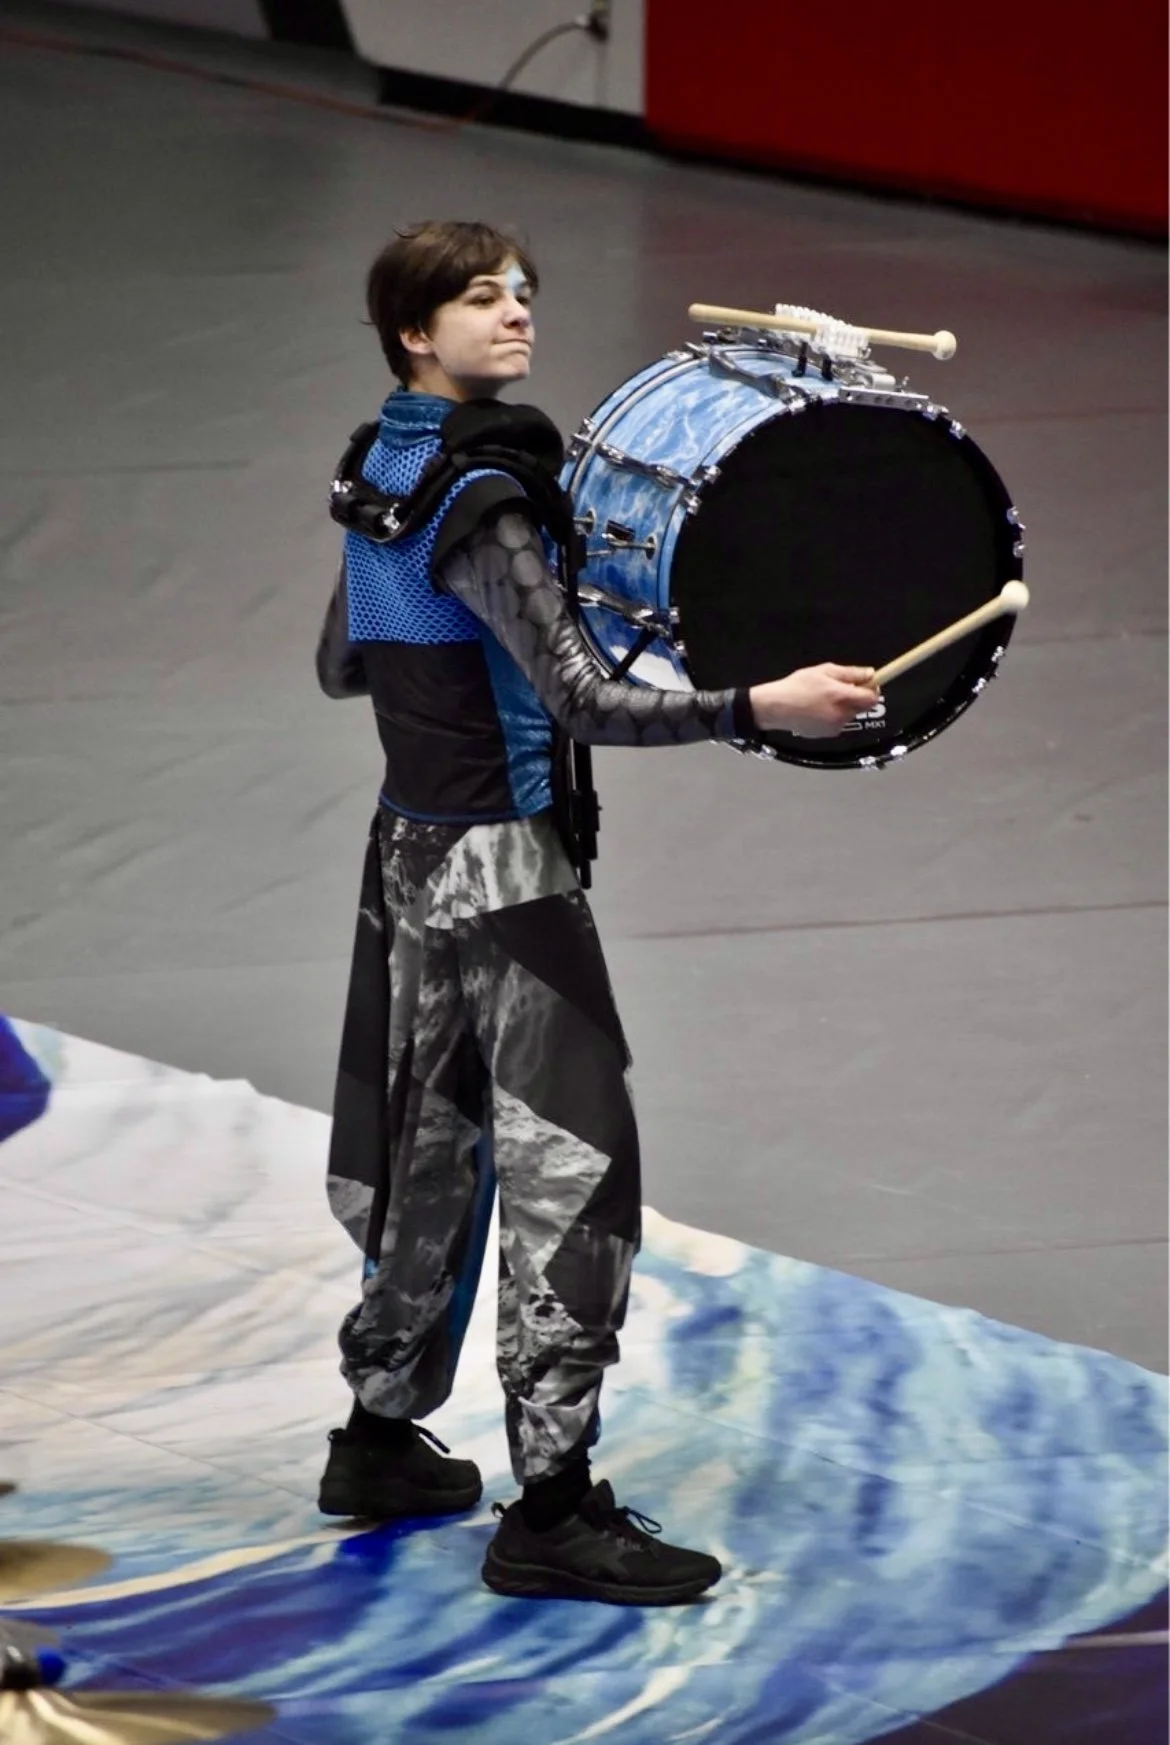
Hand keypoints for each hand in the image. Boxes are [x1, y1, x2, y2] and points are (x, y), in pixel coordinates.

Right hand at [749, 664, 881, 736]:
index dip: (872, 690)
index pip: (871, 698)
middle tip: (840, 688)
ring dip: (844, 707)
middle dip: (857, 697)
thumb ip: (850, 673)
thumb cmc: (797, 686)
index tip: (867, 684)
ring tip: (824, 699)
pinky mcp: (827, 735)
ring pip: (850, 715)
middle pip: (862, 707)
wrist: (776, 708)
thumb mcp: (824, 671)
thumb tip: (870, 674)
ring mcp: (835, 727)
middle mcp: (841, 714)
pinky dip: (834, 716)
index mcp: (841, 696)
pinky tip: (818, 710)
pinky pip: (839, 723)